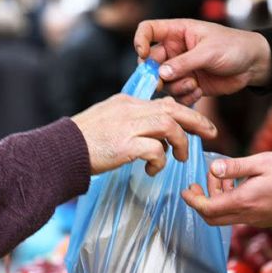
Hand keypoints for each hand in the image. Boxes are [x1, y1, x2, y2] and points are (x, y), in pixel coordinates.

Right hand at [72, 94, 216, 175]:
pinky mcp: (125, 145)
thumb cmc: (83, 142)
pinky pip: (156, 150)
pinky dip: (160, 161)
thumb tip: (154, 136)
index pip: (164, 102)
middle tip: (211, 133)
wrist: (60, 151)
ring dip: (180, 144)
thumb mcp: (108, 121)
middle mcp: (130, 110)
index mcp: (127, 103)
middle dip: (197, 120)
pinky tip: (152, 170)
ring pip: (169, 126)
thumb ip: (131, 122)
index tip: (197, 124)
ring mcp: (128, 126)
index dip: (185, 112)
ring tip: (180, 158)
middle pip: (173, 109)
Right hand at [134, 19, 271, 103]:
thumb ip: (184, 63)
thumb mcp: (209, 52)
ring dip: (175, 87)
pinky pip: (177, 95)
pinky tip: (199, 92)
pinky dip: (185, 97)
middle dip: (156, 75)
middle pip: (151, 62)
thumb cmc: (234, 47)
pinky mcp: (190, 85)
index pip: (148, 31)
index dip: (140, 41)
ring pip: (164, 82)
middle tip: (163, 83)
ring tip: (193, 85)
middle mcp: (175, 51)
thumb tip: (161, 73)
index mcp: (177, 33)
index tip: (143, 55)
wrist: (253, 65)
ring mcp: (182, 69)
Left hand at [182, 152, 271, 226]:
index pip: (207, 209)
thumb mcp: (262, 162)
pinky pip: (241, 216)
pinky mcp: (266, 221)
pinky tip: (242, 186)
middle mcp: (248, 216)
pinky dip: (233, 203)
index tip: (186, 189)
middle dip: (202, 201)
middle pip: (213, 218)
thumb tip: (212, 169)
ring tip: (225, 178)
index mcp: (243, 202)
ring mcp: (257, 221)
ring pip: (227, 217)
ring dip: (219, 200)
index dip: (192, 200)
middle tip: (201, 183)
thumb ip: (235, 167)